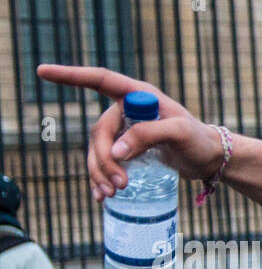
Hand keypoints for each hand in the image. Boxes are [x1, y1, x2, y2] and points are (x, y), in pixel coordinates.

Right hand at [34, 64, 225, 203]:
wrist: (211, 160)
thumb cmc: (200, 141)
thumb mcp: (180, 134)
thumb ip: (149, 135)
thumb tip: (116, 151)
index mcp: (139, 96)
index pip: (100, 80)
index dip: (70, 76)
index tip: (43, 72)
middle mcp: (128, 111)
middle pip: (100, 132)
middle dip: (104, 160)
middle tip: (119, 185)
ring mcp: (126, 132)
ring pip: (100, 151)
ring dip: (99, 173)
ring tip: (111, 195)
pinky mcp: (128, 152)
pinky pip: (106, 163)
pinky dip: (101, 179)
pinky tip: (101, 197)